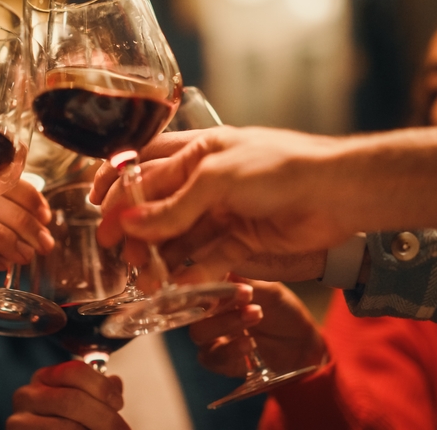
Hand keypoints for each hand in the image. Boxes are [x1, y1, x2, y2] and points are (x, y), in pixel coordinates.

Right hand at [0, 180, 53, 283]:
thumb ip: (9, 205)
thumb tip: (43, 218)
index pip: (6, 181)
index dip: (31, 199)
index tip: (45, 217)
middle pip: (1, 206)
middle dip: (29, 227)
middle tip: (45, 244)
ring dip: (14, 246)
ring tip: (26, 256)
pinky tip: (3, 264)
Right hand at [8, 360, 128, 429]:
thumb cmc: (62, 426)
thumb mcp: (80, 405)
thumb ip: (97, 392)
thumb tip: (115, 384)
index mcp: (44, 378)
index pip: (74, 370)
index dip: (101, 387)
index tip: (118, 403)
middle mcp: (27, 395)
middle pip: (72, 399)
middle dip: (104, 417)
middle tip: (121, 429)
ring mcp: (20, 421)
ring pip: (68, 426)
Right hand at [93, 127, 351, 278]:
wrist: (337, 192)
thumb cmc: (282, 167)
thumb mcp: (218, 177)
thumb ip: (173, 205)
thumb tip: (132, 223)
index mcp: (198, 150)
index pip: (145, 169)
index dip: (119, 190)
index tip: (99, 213)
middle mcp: (206, 181)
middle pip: (157, 208)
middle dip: (136, 231)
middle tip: (119, 254)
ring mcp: (222, 213)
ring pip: (178, 239)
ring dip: (159, 258)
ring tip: (146, 278)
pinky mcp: (240, 242)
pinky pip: (206, 260)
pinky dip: (190, 274)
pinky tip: (176, 285)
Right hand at [189, 277, 324, 377]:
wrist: (302, 344)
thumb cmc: (283, 311)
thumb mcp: (269, 289)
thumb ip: (246, 279)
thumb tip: (228, 263)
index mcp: (215, 292)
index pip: (196, 284)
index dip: (206, 280)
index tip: (226, 275)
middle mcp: (208, 315)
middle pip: (193, 308)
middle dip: (217, 301)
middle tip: (245, 294)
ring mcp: (213, 339)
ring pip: (200, 333)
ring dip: (225, 323)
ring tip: (255, 314)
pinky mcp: (221, 363)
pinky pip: (214, 358)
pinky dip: (230, 350)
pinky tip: (249, 343)